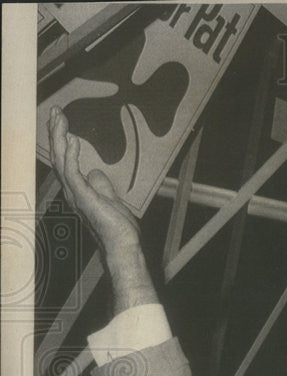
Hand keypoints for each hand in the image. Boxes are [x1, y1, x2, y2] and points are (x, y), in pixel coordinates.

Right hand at [48, 106, 140, 256]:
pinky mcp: (83, 197)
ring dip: (60, 138)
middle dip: (57, 133)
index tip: (62, 122)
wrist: (122, 244)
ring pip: (62, 161)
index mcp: (77, 190)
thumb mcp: (110, 199)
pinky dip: (71, 155)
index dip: (62, 140)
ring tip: (60, 119)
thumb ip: (101, 185)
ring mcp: (76, 194)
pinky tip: (72, 141)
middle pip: (59, 156)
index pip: (65, 160)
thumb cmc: (117, 227)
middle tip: (56, 112)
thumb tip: (95, 172)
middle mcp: (72, 191)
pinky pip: (73, 173)